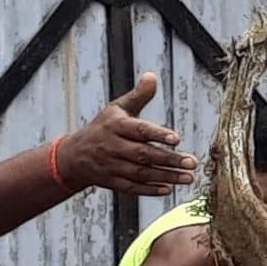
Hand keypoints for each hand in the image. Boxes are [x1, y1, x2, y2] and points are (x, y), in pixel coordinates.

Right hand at [57, 75, 198, 196]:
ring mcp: (111, 166)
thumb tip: (152, 76)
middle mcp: (112, 147)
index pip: (139, 130)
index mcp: (116, 126)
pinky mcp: (111, 182)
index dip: (157, 134)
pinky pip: (132, 187)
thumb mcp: (117, 108)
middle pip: (143, 154)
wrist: (74, 155)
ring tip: (188, 177)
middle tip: (192, 162)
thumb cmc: (104, 127)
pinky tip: (169, 189)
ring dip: (166, 176)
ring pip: (141, 173)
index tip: (177, 139)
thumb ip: (138, 95)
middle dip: (169, 159)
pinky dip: (149, 190)